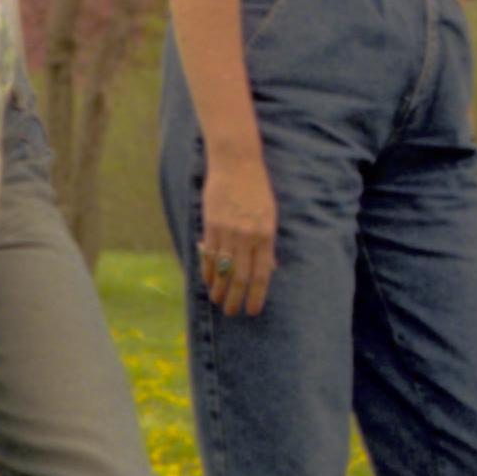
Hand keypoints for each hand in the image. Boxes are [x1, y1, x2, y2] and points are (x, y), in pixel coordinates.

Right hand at [196, 152, 277, 317]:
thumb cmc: (256, 189)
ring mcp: (227, 231)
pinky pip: (208, 254)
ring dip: (218, 288)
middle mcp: (247, 236)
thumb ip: (267, 244)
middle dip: (234, 298)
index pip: (261, 274)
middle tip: (230, 312)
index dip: (256, 295)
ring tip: (216, 300)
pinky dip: (206, 270)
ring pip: (221, 268)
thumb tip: (268, 269)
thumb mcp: (270, 216)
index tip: (252, 310)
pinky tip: (206, 281)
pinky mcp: (211, 224)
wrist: (236, 163)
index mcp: (265, 235)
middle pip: (240, 276)